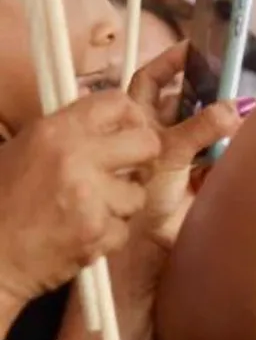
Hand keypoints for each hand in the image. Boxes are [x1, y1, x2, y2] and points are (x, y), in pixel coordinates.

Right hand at [0, 93, 162, 307]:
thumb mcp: (24, 150)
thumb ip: (67, 136)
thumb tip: (109, 128)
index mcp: (55, 131)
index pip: (117, 103)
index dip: (132, 117)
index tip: (131, 131)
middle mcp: (75, 158)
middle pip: (147, 144)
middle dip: (143, 160)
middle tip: (128, 172)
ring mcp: (89, 197)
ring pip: (138, 194)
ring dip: (120, 205)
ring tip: (88, 210)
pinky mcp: (97, 232)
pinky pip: (123, 229)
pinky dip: (106, 236)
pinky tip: (79, 234)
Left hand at [126, 43, 242, 253]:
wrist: (150, 243)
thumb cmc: (142, 195)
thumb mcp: (168, 152)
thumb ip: (200, 128)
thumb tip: (235, 107)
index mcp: (136, 120)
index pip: (151, 80)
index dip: (170, 62)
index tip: (194, 48)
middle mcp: (156, 132)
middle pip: (183, 101)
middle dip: (205, 90)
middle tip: (230, 78)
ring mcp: (178, 153)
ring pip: (203, 126)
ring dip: (221, 119)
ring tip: (242, 109)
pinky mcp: (199, 173)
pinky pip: (219, 151)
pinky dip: (231, 143)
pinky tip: (246, 137)